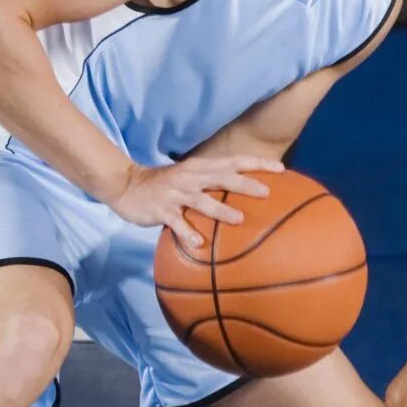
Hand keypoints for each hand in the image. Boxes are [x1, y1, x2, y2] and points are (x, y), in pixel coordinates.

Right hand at [111, 155, 282, 251]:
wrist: (126, 185)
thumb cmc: (166, 184)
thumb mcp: (191, 176)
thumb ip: (214, 181)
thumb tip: (246, 190)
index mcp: (200, 167)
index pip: (233, 161)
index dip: (257, 164)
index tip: (281, 170)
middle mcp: (190, 177)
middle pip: (221, 177)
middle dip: (244, 184)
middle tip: (266, 192)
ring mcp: (174, 193)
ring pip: (201, 200)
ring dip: (220, 210)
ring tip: (239, 220)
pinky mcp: (160, 210)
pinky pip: (175, 222)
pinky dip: (187, 232)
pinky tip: (198, 244)